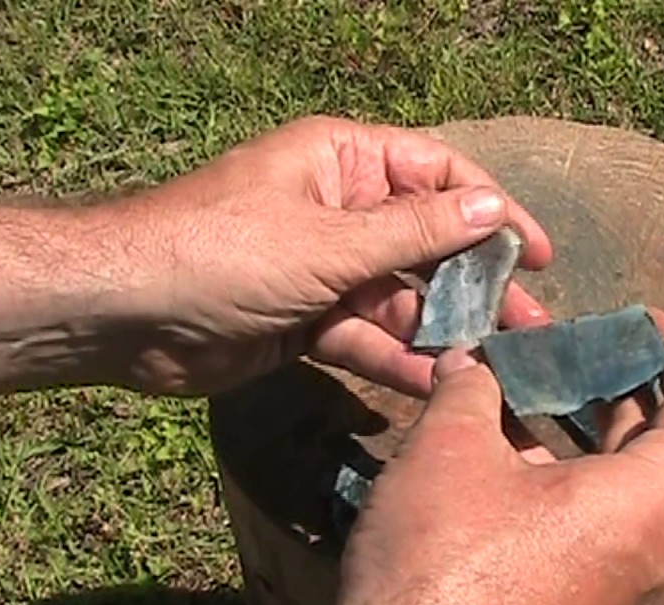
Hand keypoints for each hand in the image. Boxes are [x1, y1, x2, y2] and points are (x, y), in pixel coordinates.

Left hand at [111, 115, 552, 396]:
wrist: (124, 313)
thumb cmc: (224, 252)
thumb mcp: (330, 241)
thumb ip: (416, 232)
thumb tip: (494, 212)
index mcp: (344, 161)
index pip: (440, 175)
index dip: (494, 212)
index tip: (539, 256)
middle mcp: (340, 209)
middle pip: (428, 243)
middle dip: (478, 284)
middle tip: (531, 326)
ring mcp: (324, 268)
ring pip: (401, 297)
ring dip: (442, 329)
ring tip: (495, 363)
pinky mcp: (306, 320)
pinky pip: (364, 335)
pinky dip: (393, 358)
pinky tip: (434, 383)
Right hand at [279, 310, 663, 604]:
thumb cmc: (442, 568)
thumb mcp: (451, 451)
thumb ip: (470, 388)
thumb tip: (467, 361)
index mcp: (655, 500)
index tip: (637, 319)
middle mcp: (659, 550)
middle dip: (619, 384)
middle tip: (569, 348)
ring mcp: (625, 593)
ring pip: (627, 491)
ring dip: (584, 434)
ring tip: (527, 392)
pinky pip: (597, 532)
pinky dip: (566, 483)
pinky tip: (501, 459)